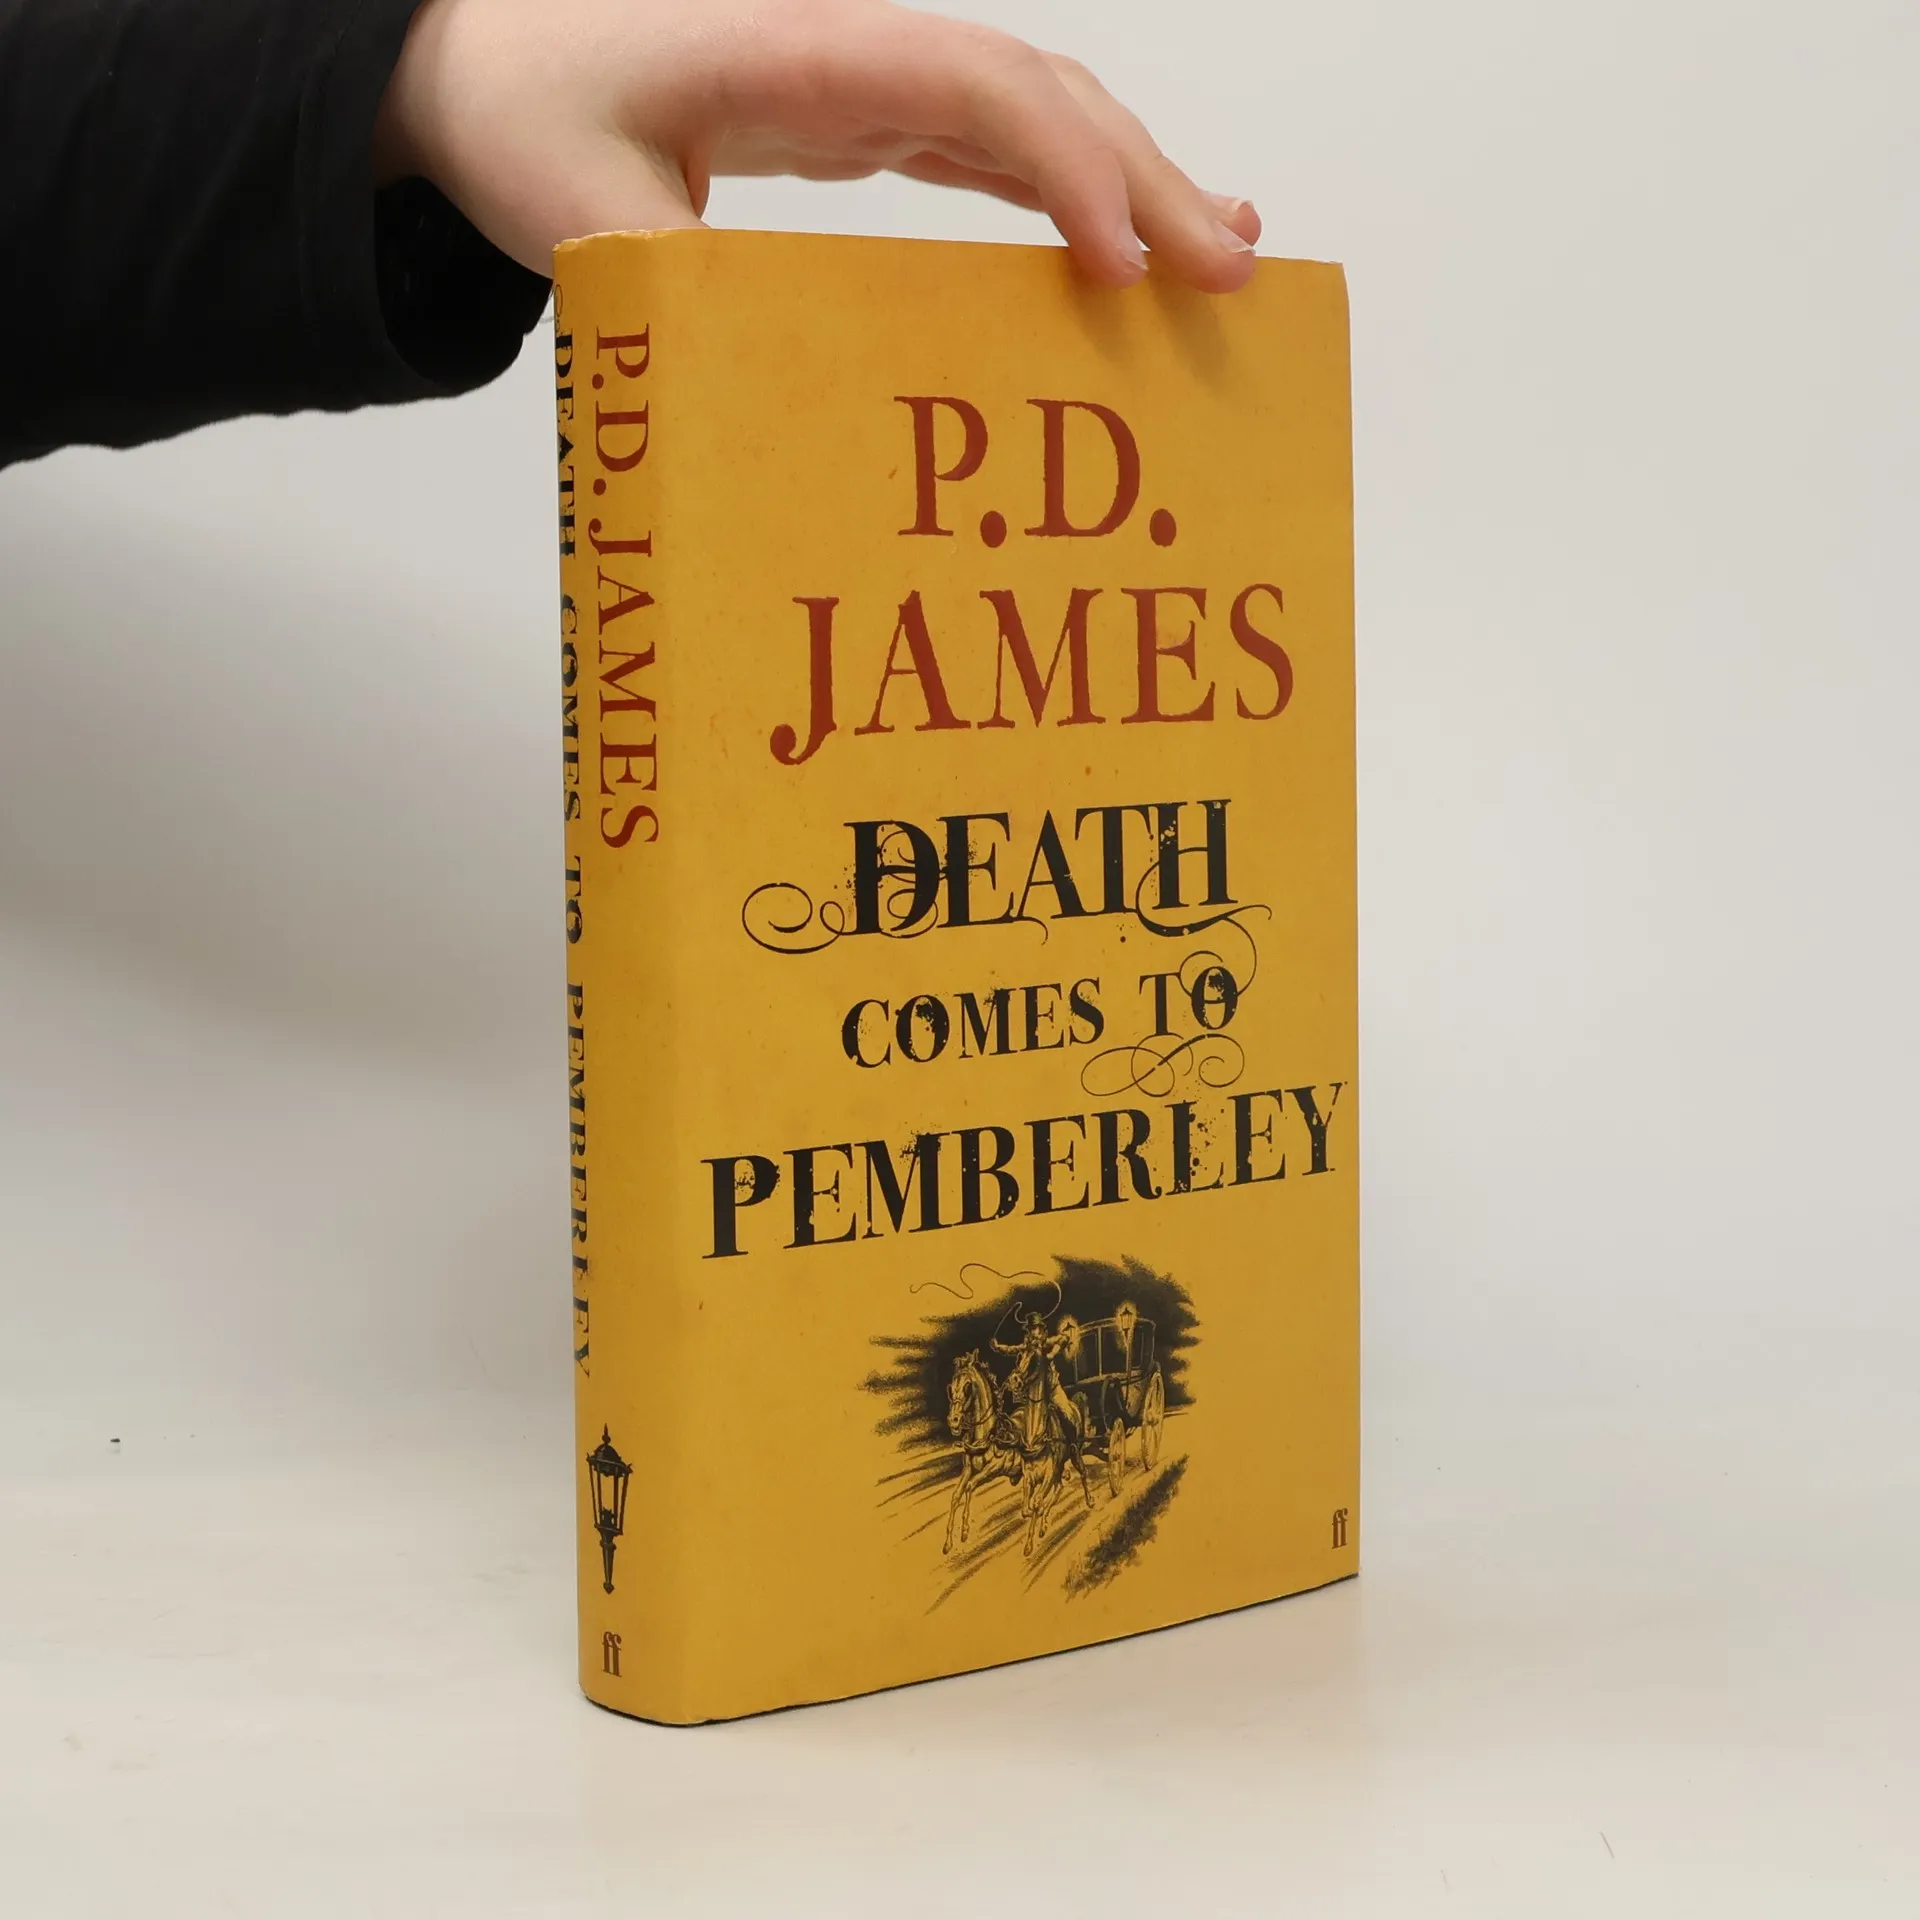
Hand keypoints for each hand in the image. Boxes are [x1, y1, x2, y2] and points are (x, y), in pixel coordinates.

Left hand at [374, 0, 1260, 289]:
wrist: (487, 62)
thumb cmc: (523, 114)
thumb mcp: (573, 205)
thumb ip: (666, 277)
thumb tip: (759, 389)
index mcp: (800, 51)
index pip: (972, 86)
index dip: (1061, 168)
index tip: (1120, 269)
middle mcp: (860, 51)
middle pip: (1039, 93)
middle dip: (1143, 179)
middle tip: (1229, 278)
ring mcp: (874, 80)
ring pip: (1037, 114)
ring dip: (1133, 184)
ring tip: (1224, 260)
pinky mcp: (871, 117)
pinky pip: (997, 143)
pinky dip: (1071, 191)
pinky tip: (1126, 246)